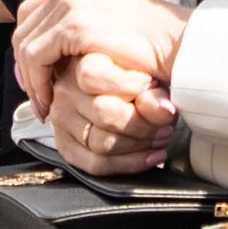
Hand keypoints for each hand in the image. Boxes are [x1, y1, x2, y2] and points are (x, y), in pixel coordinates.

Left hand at [11, 0, 186, 116]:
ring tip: (45, 103)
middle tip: (37, 95)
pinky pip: (38, 58)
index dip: (27, 45)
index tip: (34, 76)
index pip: (34, 9)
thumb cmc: (154, 42)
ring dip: (31, 79)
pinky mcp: (78, 25)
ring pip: (26, 43)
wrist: (184, 45)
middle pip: (25, 24)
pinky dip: (39, 82)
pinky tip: (51, 99)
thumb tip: (43, 52)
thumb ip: (77, 26)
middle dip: (25, 64)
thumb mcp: (109, 21)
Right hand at [46, 49, 174, 174]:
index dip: (130, 85)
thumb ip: (154, 92)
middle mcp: (65, 91)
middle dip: (142, 124)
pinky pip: (96, 165)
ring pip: (101, 143)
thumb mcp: (150, 77)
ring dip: (139, 146)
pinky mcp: (66, 146)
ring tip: (160, 138)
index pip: (93, 76)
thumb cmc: (140, 82)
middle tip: (165, 124)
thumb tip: (162, 110)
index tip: (152, 88)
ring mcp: (61, 120)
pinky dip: (129, 164)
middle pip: (102, 113)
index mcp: (80, 63)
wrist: (126, 95)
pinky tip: (150, 156)